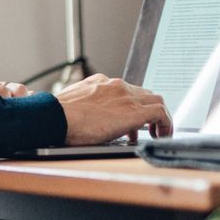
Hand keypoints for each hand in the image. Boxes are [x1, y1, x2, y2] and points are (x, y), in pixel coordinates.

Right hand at [54, 74, 172, 143]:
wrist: (54, 117)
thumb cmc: (57, 117)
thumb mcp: (72, 105)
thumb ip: (84, 107)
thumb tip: (82, 119)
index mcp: (101, 83)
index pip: (127, 90)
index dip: (133, 105)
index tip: (131, 122)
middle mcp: (116, 85)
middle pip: (145, 93)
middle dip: (148, 110)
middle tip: (145, 128)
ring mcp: (126, 96)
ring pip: (156, 100)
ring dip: (159, 117)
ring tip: (156, 133)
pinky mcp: (133, 111)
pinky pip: (160, 113)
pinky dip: (165, 123)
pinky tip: (160, 136)